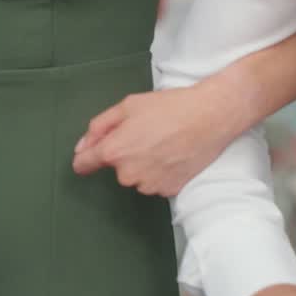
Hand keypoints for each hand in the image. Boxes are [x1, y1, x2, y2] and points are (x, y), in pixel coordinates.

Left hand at [72, 78, 244, 195]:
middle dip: (126, 154)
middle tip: (148, 135)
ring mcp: (150, 185)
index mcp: (114, 151)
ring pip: (137, 177)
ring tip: (165, 143)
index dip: (86, 157)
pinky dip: (162, 172)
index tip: (92, 154)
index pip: (83, 164)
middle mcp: (128, 174)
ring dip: (145, 165)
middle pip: (116, 169)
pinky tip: (175, 155)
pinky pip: (157, 183)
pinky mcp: (170, 190)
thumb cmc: (172, 107)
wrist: (212, 115)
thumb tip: (83, 146)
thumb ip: (99, 126)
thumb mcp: (130, 105)